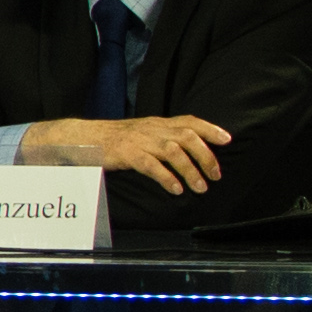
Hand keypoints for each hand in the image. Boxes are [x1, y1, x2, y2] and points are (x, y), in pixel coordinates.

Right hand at [64, 115, 234, 192]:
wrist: (84, 138)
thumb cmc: (116, 140)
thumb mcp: (143, 133)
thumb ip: (164, 137)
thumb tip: (190, 149)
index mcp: (158, 123)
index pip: (190, 121)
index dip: (210, 129)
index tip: (227, 140)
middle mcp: (152, 129)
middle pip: (187, 137)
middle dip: (206, 157)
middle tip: (215, 175)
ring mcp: (140, 141)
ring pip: (173, 152)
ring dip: (191, 171)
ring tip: (200, 188)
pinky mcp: (127, 154)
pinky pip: (151, 166)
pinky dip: (167, 178)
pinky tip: (176, 189)